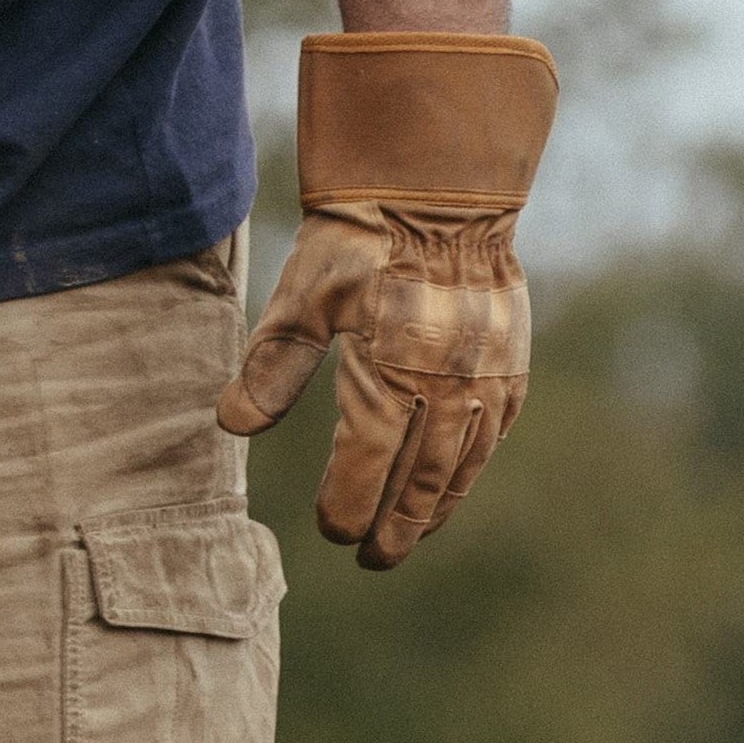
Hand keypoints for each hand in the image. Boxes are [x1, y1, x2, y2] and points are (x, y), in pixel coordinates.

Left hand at [217, 32, 556, 571]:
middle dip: (396, 525)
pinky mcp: (510, 360)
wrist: (437, 185)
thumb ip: (272, 366)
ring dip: (437, 505)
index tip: (331, 532)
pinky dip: (474, 464)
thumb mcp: (303, 296)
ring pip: (463, 463)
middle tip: (373, 558)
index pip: (366, 467)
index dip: (348, 506)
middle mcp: (446, 388)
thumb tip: (233, 427)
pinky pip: (495, 430)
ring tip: (411, 534)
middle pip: (420, 480)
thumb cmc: (358, 238)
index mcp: (390, 376)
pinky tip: (457, 477)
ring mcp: (486, 378)